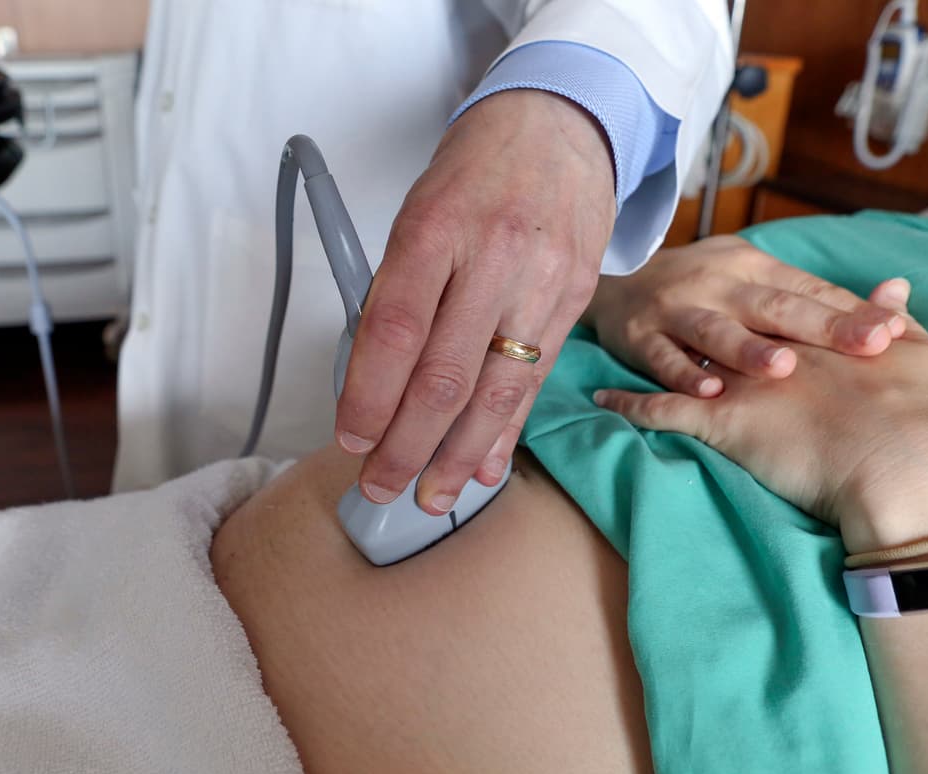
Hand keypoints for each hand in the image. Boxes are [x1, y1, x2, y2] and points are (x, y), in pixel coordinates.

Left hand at [335, 90, 615, 513]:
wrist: (562, 123)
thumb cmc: (474, 170)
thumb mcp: (418, 212)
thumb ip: (398, 290)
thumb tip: (374, 381)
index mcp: (436, 228)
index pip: (394, 330)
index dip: (369, 396)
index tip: (351, 439)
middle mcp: (494, 257)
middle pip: (445, 376)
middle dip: (408, 445)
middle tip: (381, 486)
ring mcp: (543, 281)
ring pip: (496, 391)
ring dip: (458, 456)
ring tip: (431, 497)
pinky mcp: (576, 299)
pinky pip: (535, 380)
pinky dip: (506, 431)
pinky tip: (485, 467)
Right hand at [581, 236, 906, 397]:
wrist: (614, 281)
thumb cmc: (698, 285)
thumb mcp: (747, 275)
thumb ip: (806, 294)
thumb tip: (890, 305)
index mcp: (748, 266)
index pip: (805, 289)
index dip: (847, 310)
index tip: (889, 331)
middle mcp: (715, 284)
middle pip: (771, 306)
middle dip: (819, 326)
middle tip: (863, 345)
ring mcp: (675, 310)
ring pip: (715, 330)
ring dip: (748, 350)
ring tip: (783, 368)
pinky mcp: (640, 337)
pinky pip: (664, 359)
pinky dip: (685, 375)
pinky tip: (710, 391)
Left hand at [594, 277, 927, 553]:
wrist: (903, 458)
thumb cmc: (922, 412)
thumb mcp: (918, 357)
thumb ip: (897, 320)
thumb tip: (894, 292)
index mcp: (812, 331)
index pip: (774, 305)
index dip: (752, 299)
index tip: (731, 289)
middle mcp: (768, 346)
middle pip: (721, 322)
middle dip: (694, 312)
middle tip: (669, 303)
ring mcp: (739, 382)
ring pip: (681, 359)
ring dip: (651, 351)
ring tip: (621, 339)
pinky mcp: (719, 421)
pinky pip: (659, 411)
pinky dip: (629, 405)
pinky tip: (601, 399)